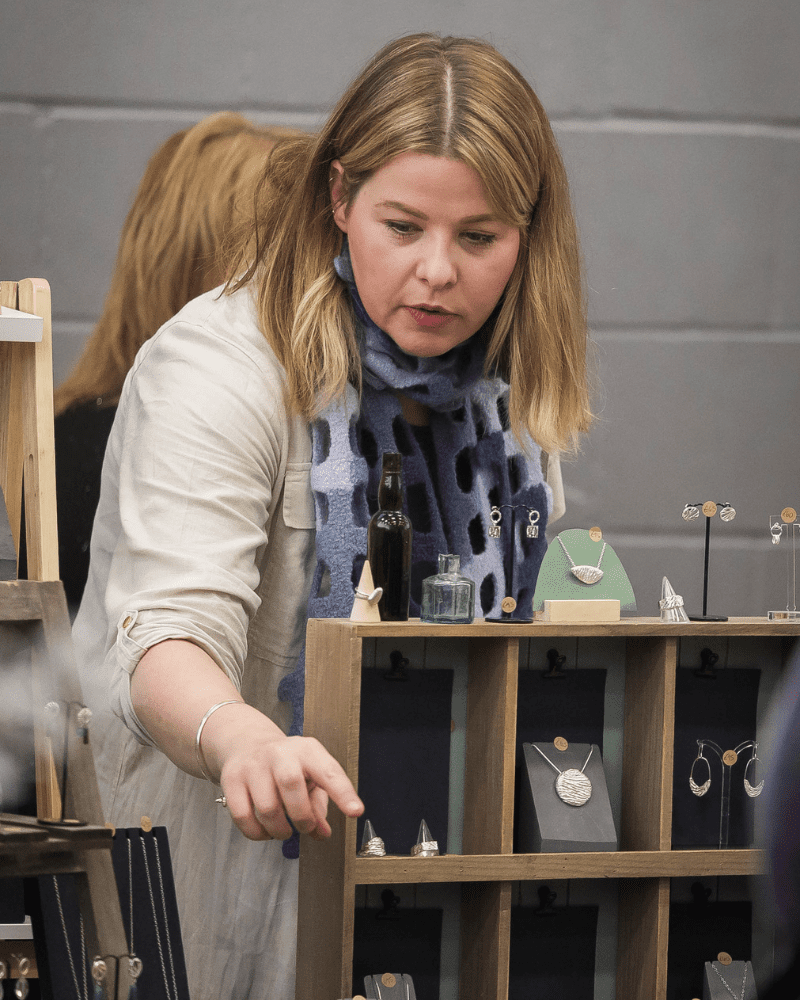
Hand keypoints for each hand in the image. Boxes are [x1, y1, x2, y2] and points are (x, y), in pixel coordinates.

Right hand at [208, 709, 363, 840]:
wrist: (246, 743)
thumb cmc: (286, 764)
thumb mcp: (309, 775)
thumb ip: (319, 804)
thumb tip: (322, 832)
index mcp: (307, 750)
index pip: (328, 770)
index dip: (343, 792)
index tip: (355, 811)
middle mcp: (280, 753)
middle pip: (292, 786)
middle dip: (302, 817)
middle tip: (305, 827)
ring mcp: (253, 765)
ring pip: (267, 807)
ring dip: (279, 829)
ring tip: (284, 830)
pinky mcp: (231, 780)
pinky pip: (243, 816)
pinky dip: (257, 833)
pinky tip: (265, 830)